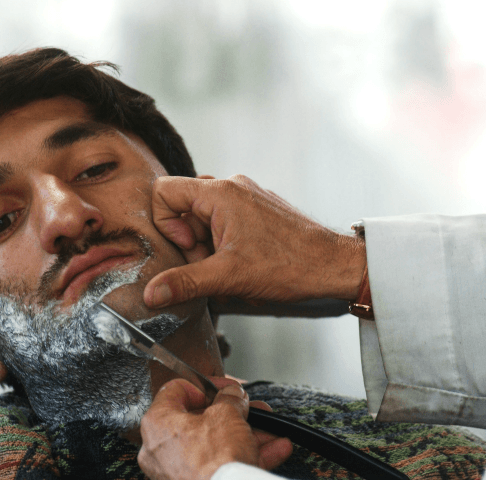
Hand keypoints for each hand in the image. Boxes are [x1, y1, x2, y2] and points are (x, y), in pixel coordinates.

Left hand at [138, 377, 291, 479]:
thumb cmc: (215, 460)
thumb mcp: (227, 414)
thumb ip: (230, 398)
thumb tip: (232, 394)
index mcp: (157, 423)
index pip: (175, 391)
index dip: (205, 385)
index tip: (225, 387)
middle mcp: (161, 448)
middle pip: (200, 420)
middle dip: (232, 412)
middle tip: (247, 407)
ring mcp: (177, 471)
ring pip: (215, 444)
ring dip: (245, 434)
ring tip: (269, 429)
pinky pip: (220, 465)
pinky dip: (245, 456)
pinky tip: (273, 449)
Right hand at [144, 175, 365, 307]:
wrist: (334, 264)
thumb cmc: (289, 264)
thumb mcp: (228, 277)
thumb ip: (184, 282)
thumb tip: (151, 294)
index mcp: (219, 193)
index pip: (164, 191)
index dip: (166, 223)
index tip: (189, 247)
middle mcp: (231, 187)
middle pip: (183, 207)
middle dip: (190, 240)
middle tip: (212, 264)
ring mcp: (246, 196)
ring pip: (203, 216)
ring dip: (206, 244)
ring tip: (228, 266)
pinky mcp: (256, 209)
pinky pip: (223, 220)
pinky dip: (223, 242)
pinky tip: (240, 262)